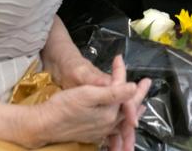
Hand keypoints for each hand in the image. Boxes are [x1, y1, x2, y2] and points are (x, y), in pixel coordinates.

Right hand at [21, 55, 148, 146]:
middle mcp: (108, 124)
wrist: (43, 124)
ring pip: (122, 117)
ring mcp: (101, 130)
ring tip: (141, 102)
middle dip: (138, 93)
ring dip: (132, 107)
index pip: (122, 90)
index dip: (121, 72)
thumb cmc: (63, 107)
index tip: (118, 58)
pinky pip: (114, 126)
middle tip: (147, 82)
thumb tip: (134, 87)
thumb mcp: (88, 94)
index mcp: (110, 114)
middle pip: (128, 106)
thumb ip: (113, 91)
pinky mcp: (93, 133)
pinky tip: (120, 117)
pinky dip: (121, 118)